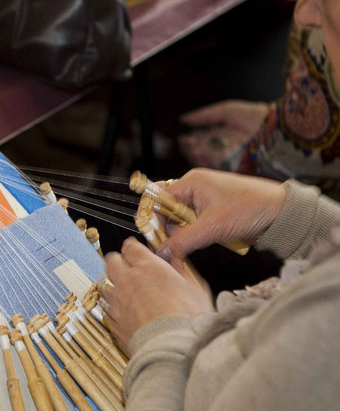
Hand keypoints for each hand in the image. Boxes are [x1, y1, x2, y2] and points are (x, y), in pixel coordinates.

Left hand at [103, 238, 212, 347]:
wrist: (172, 348)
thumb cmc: (186, 319)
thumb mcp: (195, 288)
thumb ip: (180, 269)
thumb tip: (176, 259)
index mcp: (148, 267)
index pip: (130, 247)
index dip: (133, 248)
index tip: (136, 250)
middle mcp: (128, 280)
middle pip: (111, 261)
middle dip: (118, 261)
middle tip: (127, 266)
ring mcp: (118, 300)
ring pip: (104, 283)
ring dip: (112, 283)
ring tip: (122, 289)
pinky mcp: (113, 320)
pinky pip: (106, 306)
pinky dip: (112, 305)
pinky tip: (121, 309)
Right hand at [157, 168, 286, 260]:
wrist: (283, 213)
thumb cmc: (251, 208)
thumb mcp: (213, 227)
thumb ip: (183, 241)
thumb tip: (161, 253)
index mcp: (191, 182)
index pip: (157, 198)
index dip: (152, 218)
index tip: (153, 238)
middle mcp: (193, 189)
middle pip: (165, 208)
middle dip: (165, 228)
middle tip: (167, 246)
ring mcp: (202, 201)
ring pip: (177, 219)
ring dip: (179, 234)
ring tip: (185, 247)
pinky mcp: (211, 214)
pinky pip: (191, 225)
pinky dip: (190, 236)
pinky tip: (195, 245)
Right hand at [179, 100, 270, 168]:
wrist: (274, 128)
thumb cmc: (253, 116)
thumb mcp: (226, 111)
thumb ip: (204, 116)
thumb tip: (184, 119)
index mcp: (223, 135)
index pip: (203, 141)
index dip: (192, 140)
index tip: (183, 138)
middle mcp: (224, 147)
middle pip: (203, 150)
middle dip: (193, 147)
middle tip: (185, 143)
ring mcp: (228, 158)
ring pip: (207, 159)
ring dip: (197, 154)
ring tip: (191, 148)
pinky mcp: (232, 167)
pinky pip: (216, 165)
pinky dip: (207, 160)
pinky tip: (200, 154)